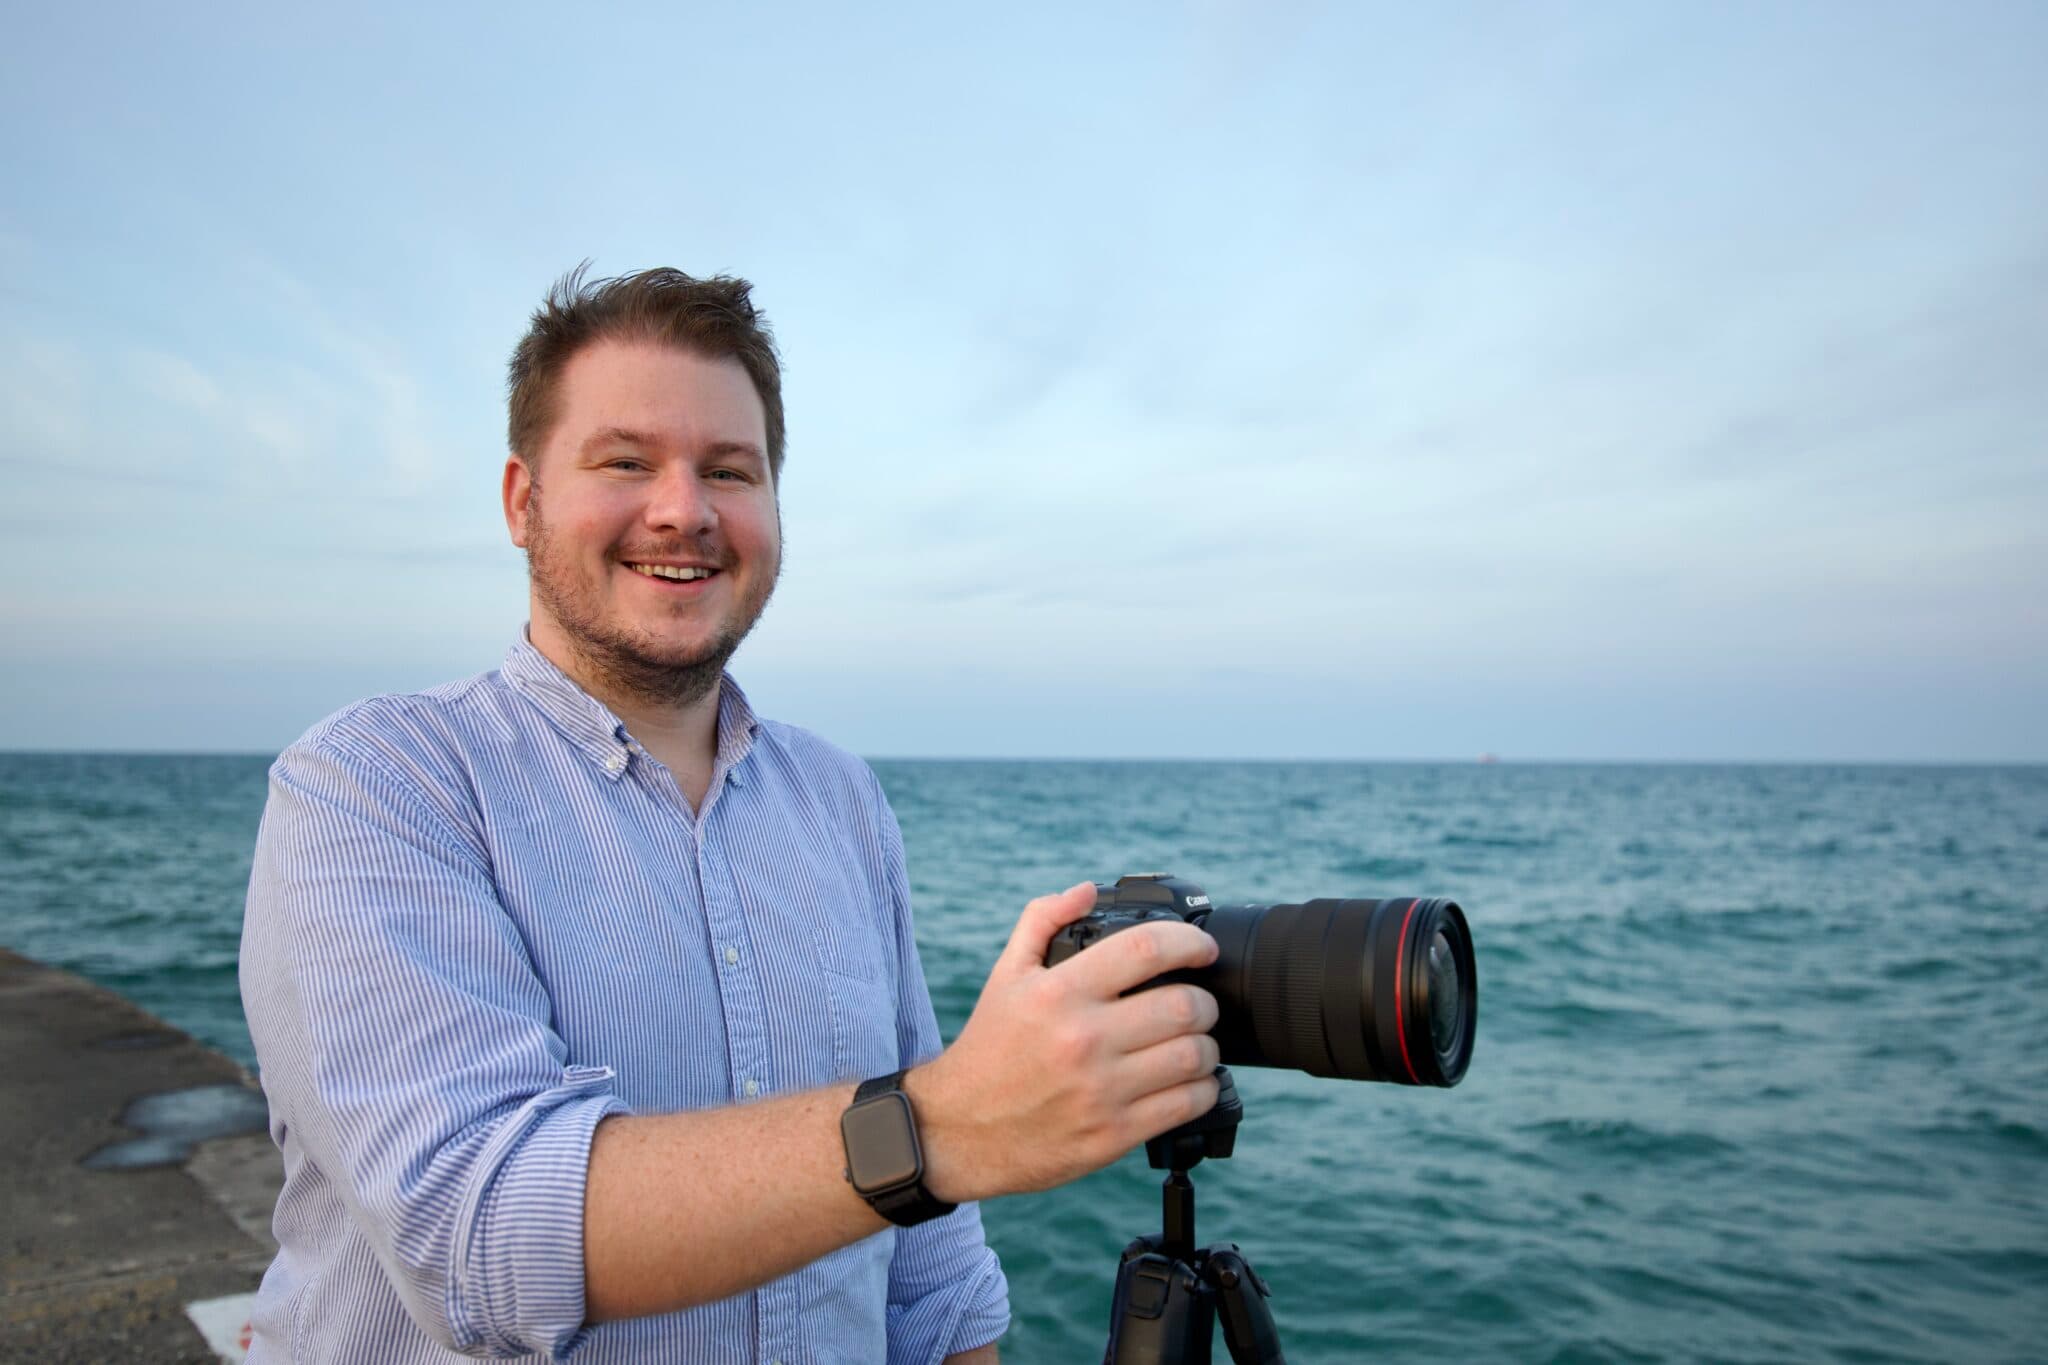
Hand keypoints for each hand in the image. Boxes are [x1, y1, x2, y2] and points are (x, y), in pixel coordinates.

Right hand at [908, 883, 1222, 1202]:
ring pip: (1194, 1057)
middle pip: (1183, 1006)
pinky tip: (1192, 1082)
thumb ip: (1042, 921)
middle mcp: (1082, 1039)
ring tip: (1197, 1042)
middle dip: (1204, 1001)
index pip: (1146, 950)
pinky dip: (1203, 1089)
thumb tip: (1087, 891)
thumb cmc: (990, 1048)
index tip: (1202, 949)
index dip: (1189, 942)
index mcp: (1059, 993)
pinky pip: (1186, 1105)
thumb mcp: (1005, 975)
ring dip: (1208, 1046)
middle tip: (1199, 1003)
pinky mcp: (1113, 1135)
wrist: (959, 1129)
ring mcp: (1100, 1091)